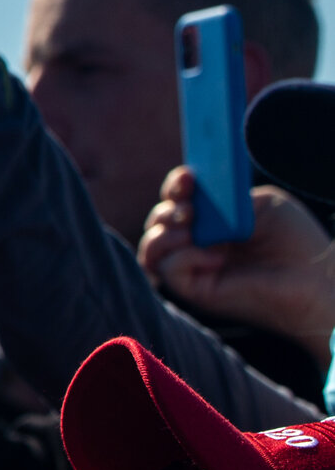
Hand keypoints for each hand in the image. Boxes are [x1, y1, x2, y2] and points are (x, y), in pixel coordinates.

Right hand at [140, 166, 334, 369]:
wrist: (320, 281)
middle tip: (191, 209)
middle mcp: (200, 244)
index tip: (187, 178)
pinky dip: (184, 257)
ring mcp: (196, 268)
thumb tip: (194, 204)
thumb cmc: (299, 243)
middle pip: (158, 221)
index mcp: (215, 221)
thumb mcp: (263, 205)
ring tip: (193, 231)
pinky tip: (215, 257)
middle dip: (168, 209)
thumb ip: (227, 198)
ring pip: (152, 248)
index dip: (177, 186)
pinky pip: (168, 270)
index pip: (179, 200)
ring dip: (165, 233)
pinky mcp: (198, 292)